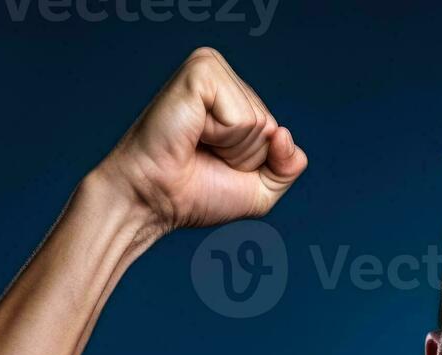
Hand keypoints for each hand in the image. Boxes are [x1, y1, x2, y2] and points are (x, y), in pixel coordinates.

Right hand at [88, 48, 307, 235]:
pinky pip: (243, 117)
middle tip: (202, 155)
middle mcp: (220, 74)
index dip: (251, 161)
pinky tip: (193, 134)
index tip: (212, 162)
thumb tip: (284, 133)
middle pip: (269, 125)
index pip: (275, 131)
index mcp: (231, 92)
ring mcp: (209, 68)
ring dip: (232, 148)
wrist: (152, 200)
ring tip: (196, 145)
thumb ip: (288, 167)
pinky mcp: (200, 73)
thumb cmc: (192, 193)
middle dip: (243, 155)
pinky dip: (223, 137)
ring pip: (259, 122)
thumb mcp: (259, 189)